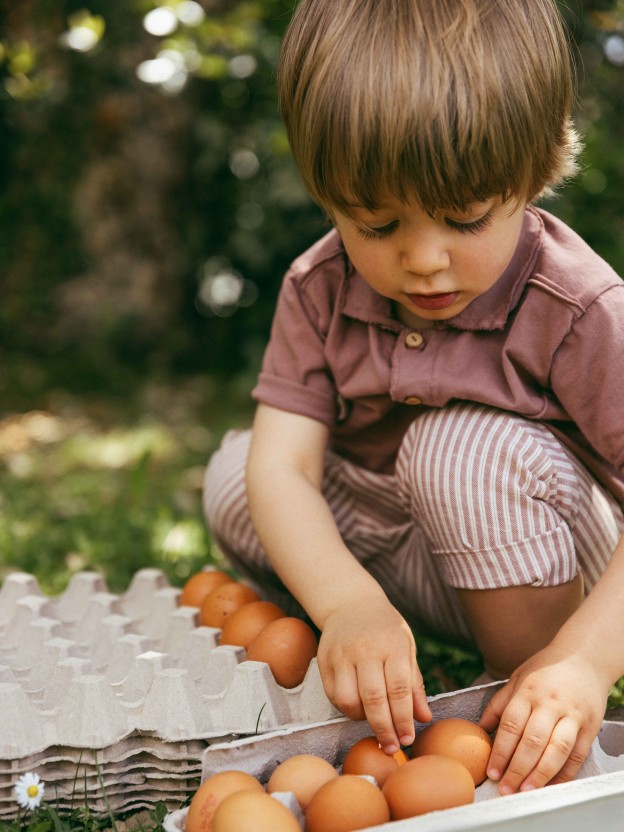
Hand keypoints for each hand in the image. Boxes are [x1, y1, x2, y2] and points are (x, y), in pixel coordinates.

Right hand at [317, 594, 431, 752]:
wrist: (351, 602)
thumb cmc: (385, 629)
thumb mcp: (406, 647)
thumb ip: (414, 683)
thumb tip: (424, 718)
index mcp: (391, 645)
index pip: (399, 688)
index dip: (403, 718)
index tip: (408, 738)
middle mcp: (365, 649)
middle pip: (373, 698)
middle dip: (384, 728)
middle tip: (392, 747)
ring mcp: (342, 654)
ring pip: (348, 699)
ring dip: (362, 719)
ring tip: (373, 722)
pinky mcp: (324, 660)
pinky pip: (333, 694)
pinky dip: (346, 709)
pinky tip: (358, 709)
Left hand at [479, 646, 610, 793]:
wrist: (584, 657)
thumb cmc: (545, 669)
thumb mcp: (517, 677)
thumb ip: (499, 703)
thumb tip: (480, 728)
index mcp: (527, 691)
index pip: (510, 725)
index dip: (500, 751)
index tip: (491, 772)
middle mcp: (549, 704)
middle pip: (532, 741)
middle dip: (517, 769)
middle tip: (505, 789)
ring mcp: (571, 715)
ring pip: (556, 750)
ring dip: (541, 774)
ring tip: (526, 791)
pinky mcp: (590, 725)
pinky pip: (577, 754)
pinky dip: (566, 773)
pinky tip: (552, 785)